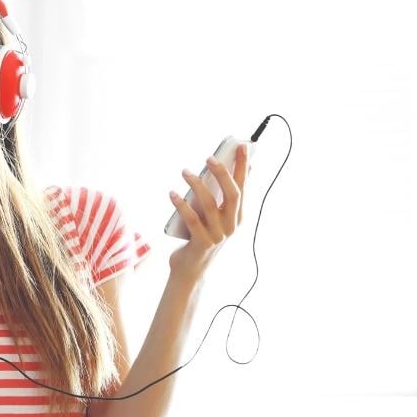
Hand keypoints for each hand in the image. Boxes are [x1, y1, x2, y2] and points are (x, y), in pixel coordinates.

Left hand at [168, 143, 250, 277]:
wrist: (191, 269)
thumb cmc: (199, 236)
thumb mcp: (211, 216)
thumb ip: (216, 197)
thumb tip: (217, 169)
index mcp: (237, 217)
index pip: (243, 187)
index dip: (243, 166)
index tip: (241, 146)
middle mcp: (231, 225)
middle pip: (232, 195)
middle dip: (223, 173)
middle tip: (209, 157)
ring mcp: (218, 235)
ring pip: (210, 205)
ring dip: (197, 185)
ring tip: (185, 172)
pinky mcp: (201, 243)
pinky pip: (192, 219)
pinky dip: (181, 204)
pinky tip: (172, 193)